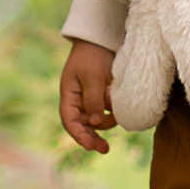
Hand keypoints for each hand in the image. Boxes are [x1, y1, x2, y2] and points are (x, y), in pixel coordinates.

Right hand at [60, 39, 117, 153]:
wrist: (103, 39)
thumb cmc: (92, 55)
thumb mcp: (91, 76)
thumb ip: (93, 100)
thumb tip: (95, 123)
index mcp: (69, 96)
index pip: (70, 121)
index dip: (78, 135)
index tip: (89, 146)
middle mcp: (79, 101)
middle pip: (84, 126)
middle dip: (93, 138)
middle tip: (105, 149)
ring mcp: (93, 100)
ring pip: (100, 120)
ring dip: (109, 118)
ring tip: (115, 100)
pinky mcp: (106, 97)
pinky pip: (111, 111)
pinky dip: (115, 110)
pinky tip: (120, 102)